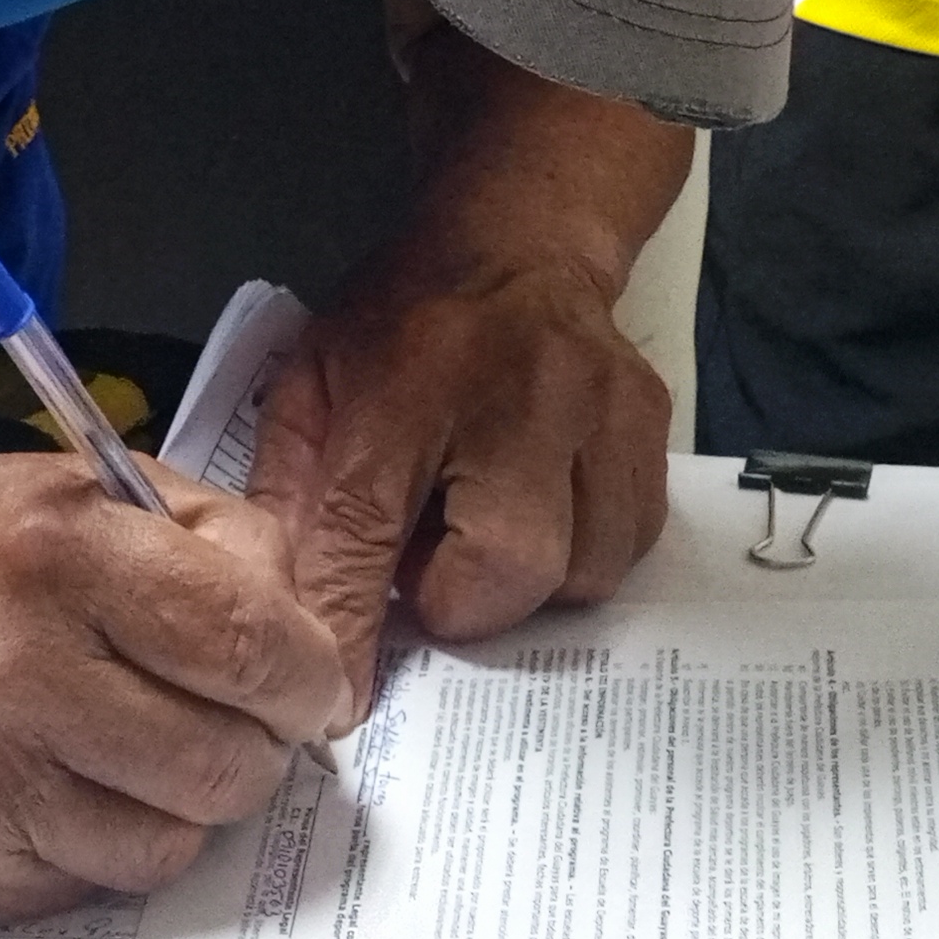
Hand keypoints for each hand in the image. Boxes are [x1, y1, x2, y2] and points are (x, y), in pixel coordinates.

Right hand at [0, 450, 352, 919]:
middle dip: (258, 743)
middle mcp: (12, 672)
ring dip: (184, 800)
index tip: (310, 681)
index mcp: (52, 553)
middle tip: (240, 716)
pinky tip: (75, 778)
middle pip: (223, 763)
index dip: (305, 672)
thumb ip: (207, 535)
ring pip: (169, 843)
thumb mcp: (73, 486)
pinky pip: (91, 881)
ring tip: (152, 745)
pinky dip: (106, 837)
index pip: (244, 640)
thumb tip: (297, 627)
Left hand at [248, 230, 672, 712]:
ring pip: (581, 571)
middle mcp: (522, 388)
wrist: (519, 236)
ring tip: (483, 528)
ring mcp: (602, 405)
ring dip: (523, 581)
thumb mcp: (315, 382)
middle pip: (508, 565)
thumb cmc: (403, 321)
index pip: (370, 523)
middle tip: (425, 563)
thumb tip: (286, 615)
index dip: (351, 619)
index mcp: (409, 374)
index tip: (343, 702)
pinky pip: (625, 545)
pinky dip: (578, 552)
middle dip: (459, 597)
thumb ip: (294, 495)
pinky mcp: (652, 425)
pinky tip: (540, 510)